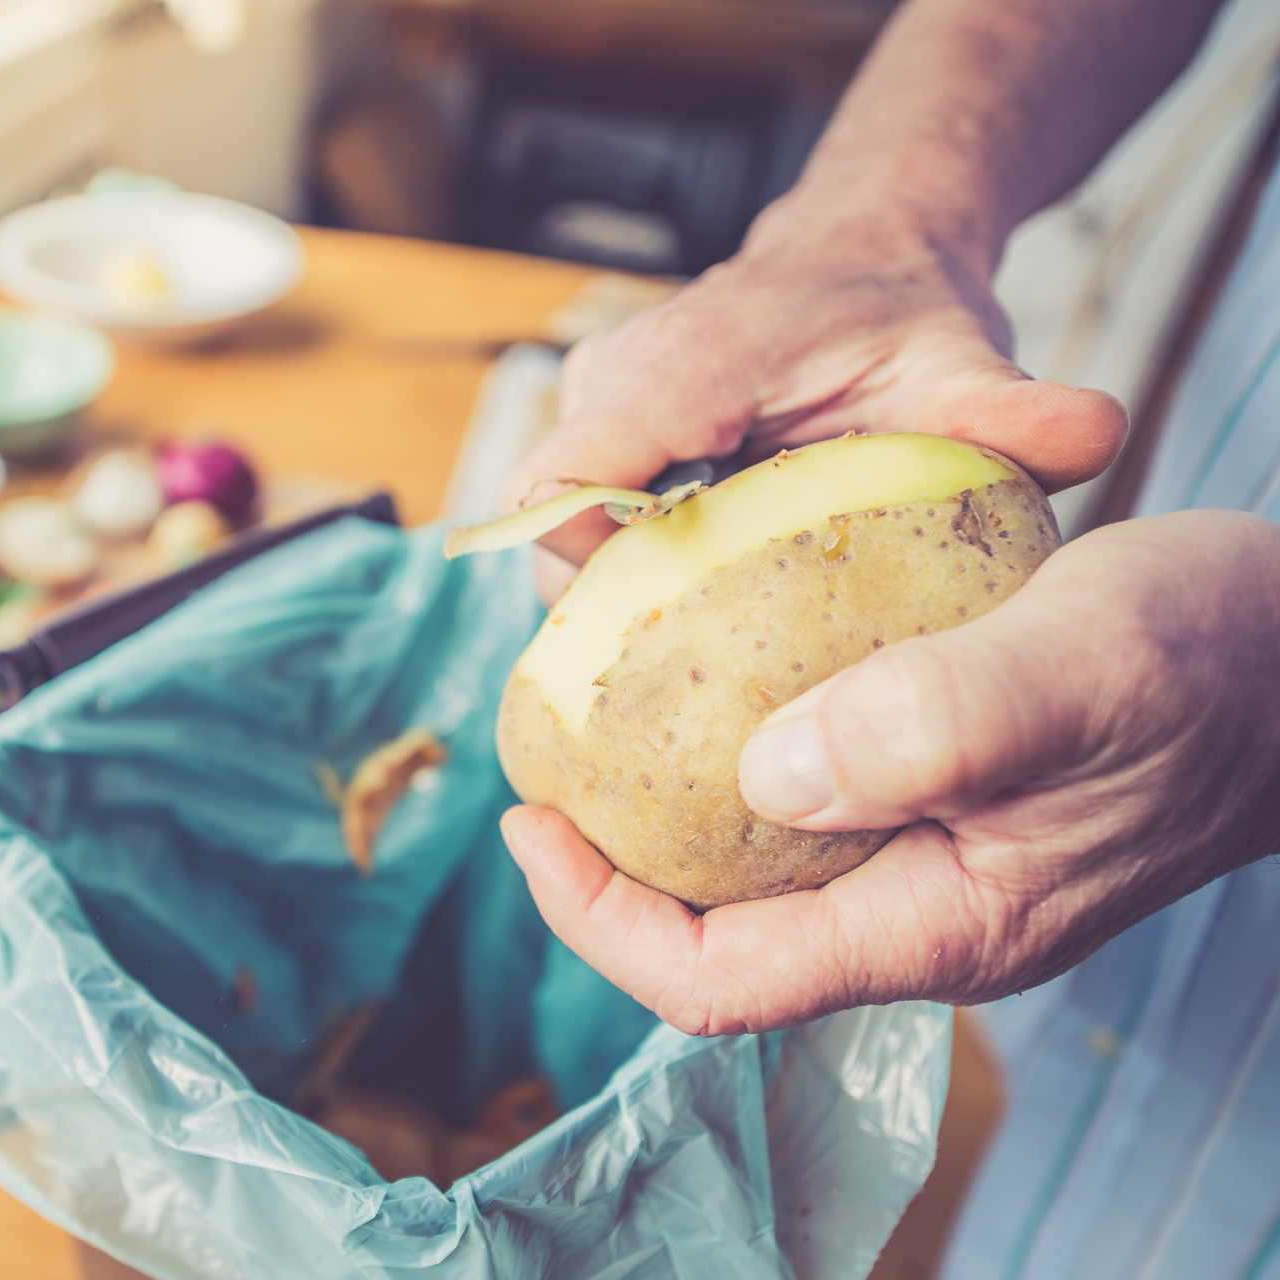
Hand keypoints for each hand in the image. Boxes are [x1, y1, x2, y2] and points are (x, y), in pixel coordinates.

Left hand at [500, 512, 1279, 1033]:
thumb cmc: (1223, 662)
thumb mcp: (1081, 667)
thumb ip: (935, 723)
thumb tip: (766, 774)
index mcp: (938, 929)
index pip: (722, 984)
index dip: (602, 922)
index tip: (532, 823)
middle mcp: (918, 914)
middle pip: (717, 932)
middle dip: (613, 863)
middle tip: (545, 758)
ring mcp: (930, 864)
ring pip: (754, 866)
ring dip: (664, 801)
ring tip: (596, 707)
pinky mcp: (940, 803)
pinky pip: (806, 799)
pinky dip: (735, 745)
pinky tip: (706, 664)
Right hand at [507, 201, 1128, 587]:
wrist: (862, 246)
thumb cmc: (900, 314)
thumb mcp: (965, 366)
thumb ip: (1016, 412)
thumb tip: (1093, 434)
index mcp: (677, 371)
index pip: (559, 486)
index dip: (584, 580)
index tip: (665, 635)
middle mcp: (612, 380)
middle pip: (553, 533)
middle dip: (619, 614)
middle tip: (709, 665)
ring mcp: (595, 402)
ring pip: (562, 533)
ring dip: (629, 593)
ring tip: (713, 639)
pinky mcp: (597, 426)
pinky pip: (580, 518)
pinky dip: (632, 570)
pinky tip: (707, 602)